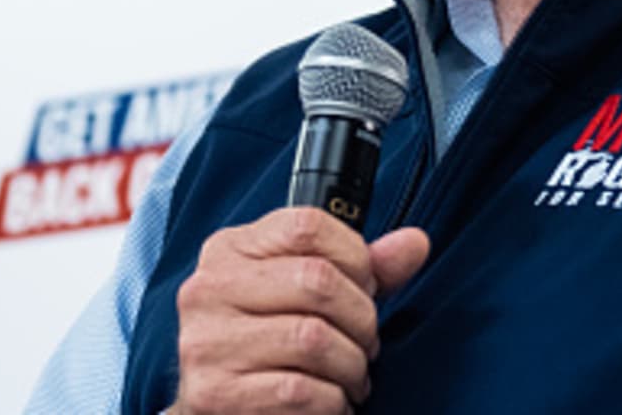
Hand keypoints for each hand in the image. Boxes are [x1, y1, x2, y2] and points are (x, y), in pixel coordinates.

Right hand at [172, 207, 430, 413]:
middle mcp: (209, 289)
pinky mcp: (215, 394)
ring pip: (313, 339)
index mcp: (230, 250)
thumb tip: (415, 243)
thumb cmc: (267, 342)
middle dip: (361, 318)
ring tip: (350, 374)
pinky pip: (300, 391)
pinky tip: (330, 400)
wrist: (214, 408)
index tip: (364, 286)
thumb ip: (360, 267)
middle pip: (318, 281)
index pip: (308, 225)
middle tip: (365, 341)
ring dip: (351, 365)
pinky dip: (332, 401)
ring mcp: (207, 342)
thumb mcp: (305, 292)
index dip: (355, 257)